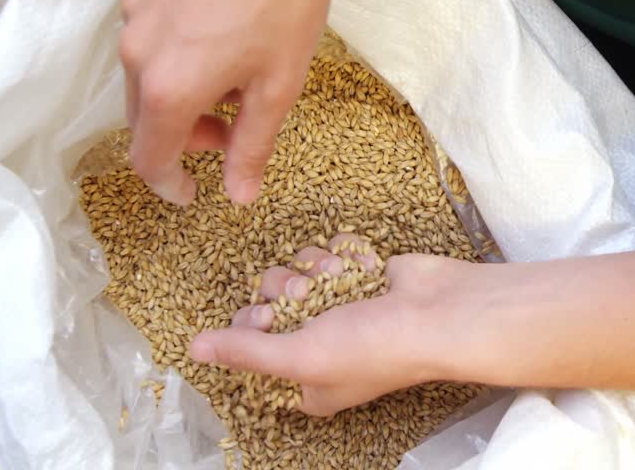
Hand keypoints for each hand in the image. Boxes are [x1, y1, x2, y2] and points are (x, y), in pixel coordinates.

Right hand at [119, 0, 342, 205]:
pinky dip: (179, 40)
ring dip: (184, 84)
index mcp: (169, 87)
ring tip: (238, 67)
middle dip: (185, 131)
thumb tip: (238, 195)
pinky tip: (225, 21)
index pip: (150, 156)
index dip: (171, 184)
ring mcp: (133, 5)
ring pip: (147, 67)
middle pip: (146, 114)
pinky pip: (150, 23)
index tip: (193, 192)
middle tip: (232, 126)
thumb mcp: (280, 84)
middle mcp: (137, 49)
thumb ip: (253, 146)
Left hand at [189, 234, 474, 416]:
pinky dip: (345, 255)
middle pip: (270, 303)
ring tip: (339, 277)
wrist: (442, 310)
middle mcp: (322, 345)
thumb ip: (245, 350)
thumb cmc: (376, 346)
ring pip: (298, 271)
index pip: (253, 348)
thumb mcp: (300, 357)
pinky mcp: (361, 274)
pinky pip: (330, 253)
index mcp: (306, 380)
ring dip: (316, 268)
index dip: (251, 327)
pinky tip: (364, 266)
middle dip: (285, 290)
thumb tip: (193, 350)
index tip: (264, 318)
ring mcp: (342, 306)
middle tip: (305, 295)